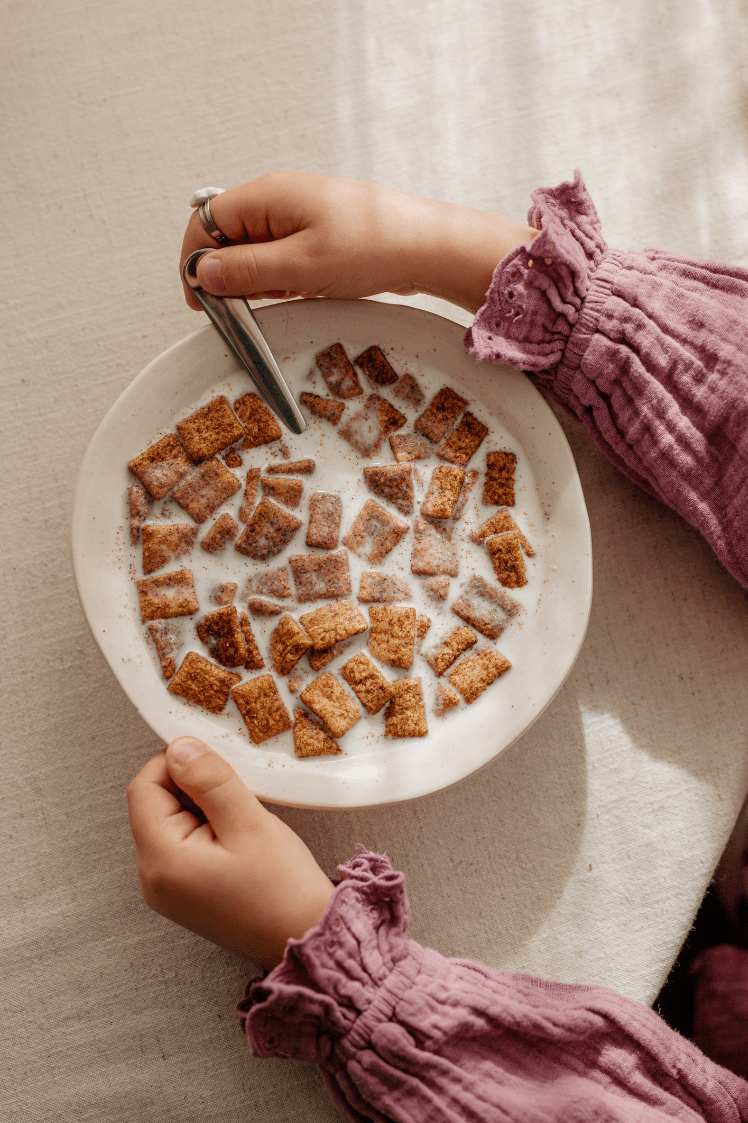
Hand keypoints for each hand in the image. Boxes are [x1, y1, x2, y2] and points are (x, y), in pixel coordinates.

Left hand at [127, 737, 334, 968]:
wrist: (305, 938)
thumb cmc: (282, 889)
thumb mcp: (248, 821)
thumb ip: (209, 779)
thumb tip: (180, 747)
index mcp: (161, 860)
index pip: (144, 788)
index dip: (175, 763)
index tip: (213, 760)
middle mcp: (153, 878)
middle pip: (154, 804)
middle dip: (190, 786)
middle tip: (235, 792)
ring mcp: (167, 889)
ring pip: (170, 822)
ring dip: (201, 805)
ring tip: (240, 818)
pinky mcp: (184, 893)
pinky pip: (183, 843)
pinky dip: (207, 827)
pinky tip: (238, 835)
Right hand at [180, 172, 535, 313]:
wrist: (428, 246)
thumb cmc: (373, 246)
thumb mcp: (300, 267)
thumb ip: (245, 270)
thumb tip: (202, 273)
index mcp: (266, 195)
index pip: (205, 222)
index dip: (195, 262)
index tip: (200, 300)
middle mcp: (277, 199)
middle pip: (226, 238)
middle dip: (231, 275)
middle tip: (252, 303)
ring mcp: (298, 216)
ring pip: (254, 252)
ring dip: (261, 280)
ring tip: (291, 293)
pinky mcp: (316, 234)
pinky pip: (282, 258)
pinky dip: (284, 279)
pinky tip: (307, 290)